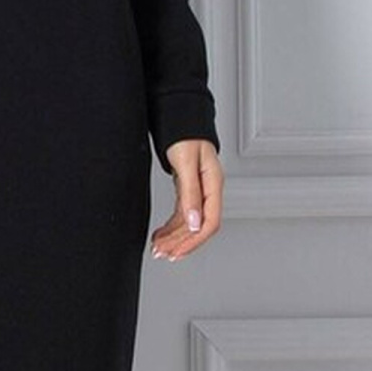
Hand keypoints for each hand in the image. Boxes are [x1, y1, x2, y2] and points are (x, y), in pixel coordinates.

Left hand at [150, 136, 221, 260]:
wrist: (179, 117)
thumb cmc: (185, 134)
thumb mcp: (186, 163)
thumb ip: (190, 193)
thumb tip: (195, 223)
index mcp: (213, 185)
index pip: (210, 222)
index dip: (194, 241)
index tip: (178, 252)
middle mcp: (208, 190)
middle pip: (198, 226)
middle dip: (180, 242)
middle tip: (162, 254)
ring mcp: (198, 190)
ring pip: (189, 222)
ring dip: (174, 237)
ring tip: (158, 248)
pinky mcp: (188, 188)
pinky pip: (182, 213)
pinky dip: (171, 226)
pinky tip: (161, 234)